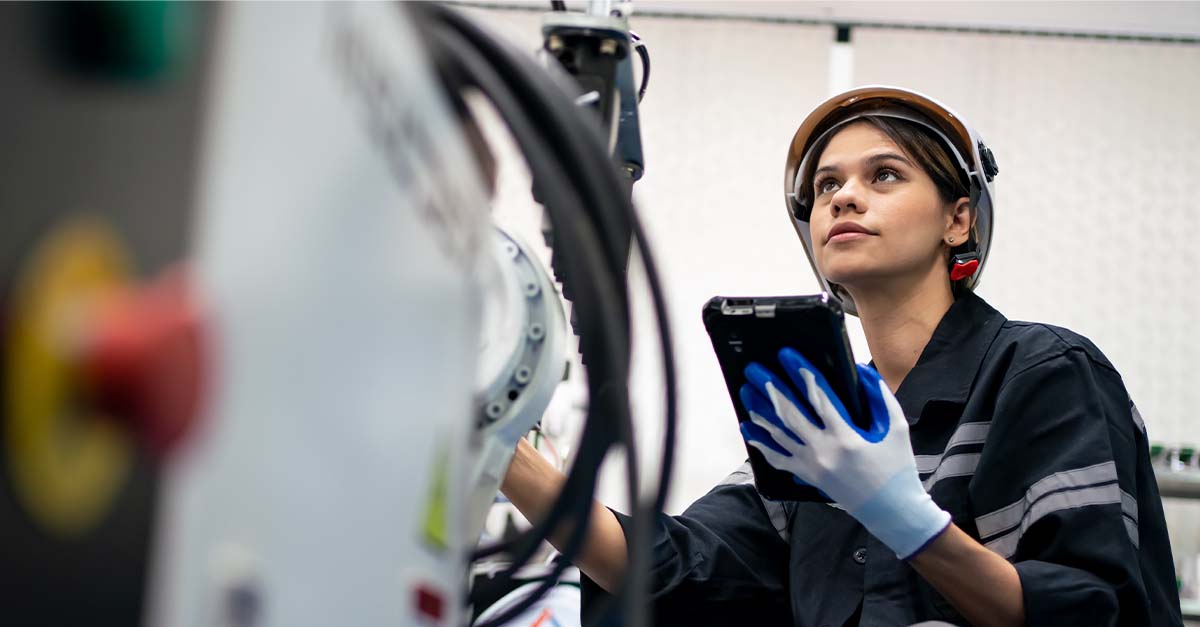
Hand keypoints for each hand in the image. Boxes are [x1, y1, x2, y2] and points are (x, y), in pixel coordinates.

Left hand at [738, 348, 949, 558]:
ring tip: (747, 392)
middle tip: (755, 370)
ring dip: (761, 412)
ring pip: (779, 435)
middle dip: (771, 389)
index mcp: (847, 437)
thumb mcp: (896, 429)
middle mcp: (824, 451)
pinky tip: (748, 429)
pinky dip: (762, 444)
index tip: (788, 357)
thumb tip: (860, 370)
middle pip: (790, 414)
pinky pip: (778, 459)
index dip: (802, 375)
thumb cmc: (897, 468)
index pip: (819, 398)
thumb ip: (880, 397)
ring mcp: (812, 466)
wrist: (891, 512)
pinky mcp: (808, 477)